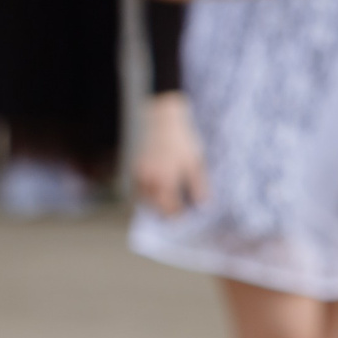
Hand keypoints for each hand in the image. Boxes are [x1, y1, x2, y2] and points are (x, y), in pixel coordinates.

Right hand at [134, 93, 207, 216]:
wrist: (163, 120)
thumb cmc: (182, 141)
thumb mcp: (195, 163)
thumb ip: (198, 185)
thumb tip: (203, 205)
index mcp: (165, 181)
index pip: (170, 208)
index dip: (179, 215)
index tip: (186, 216)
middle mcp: (149, 180)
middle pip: (155, 206)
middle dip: (166, 212)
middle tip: (176, 215)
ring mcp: (140, 174)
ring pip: (143, 199)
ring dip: (153, 206)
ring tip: (164, 207)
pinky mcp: (135, 167)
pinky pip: (136, 189)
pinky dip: (143, 195)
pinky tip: (152, 195)